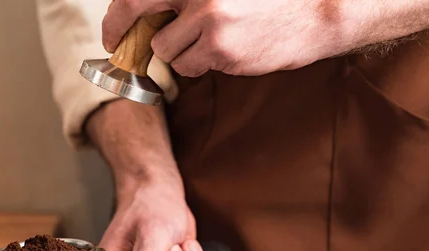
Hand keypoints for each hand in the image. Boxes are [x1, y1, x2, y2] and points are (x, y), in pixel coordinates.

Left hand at [102, 0, 336, 76]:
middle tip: (117, 46)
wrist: (315, 15)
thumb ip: (187, 1)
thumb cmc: (266, 3)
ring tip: (209, 44)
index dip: (118, 12)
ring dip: (179, 53)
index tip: (113, 28)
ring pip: (166, 50)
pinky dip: (199, 65)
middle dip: (121, 32)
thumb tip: (143, 15)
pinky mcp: (221, 49)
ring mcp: (209, 19)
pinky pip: (189, 67)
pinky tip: (224, 53)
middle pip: (138, 9)